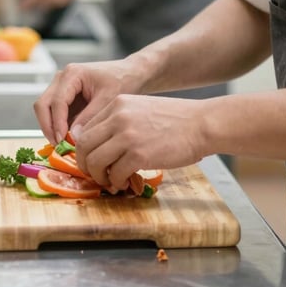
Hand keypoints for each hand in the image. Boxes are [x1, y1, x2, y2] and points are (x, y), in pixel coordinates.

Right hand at [33, 59, 139, 144]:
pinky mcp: (65, 98)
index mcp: (72, 74)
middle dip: (48, 126)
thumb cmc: (122, 80)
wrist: (130, 73)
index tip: (62, 140)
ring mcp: (61, 88)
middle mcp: (62, 79)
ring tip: (63, 145)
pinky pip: (54, 114)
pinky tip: (68, 139)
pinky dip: (58, 127)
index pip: (57, 101)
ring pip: (45, 110)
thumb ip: (89, 116)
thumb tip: (73, 136)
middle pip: (42, 105)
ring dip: (51, 128)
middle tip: (58, 145)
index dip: (57, 123)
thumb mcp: (108, 98)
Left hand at [72, 94, 207, 190]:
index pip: (86, 128)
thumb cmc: (176, 120)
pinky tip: (125, 182)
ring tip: (110, 181)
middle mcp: (118, 117)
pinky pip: (115, 174)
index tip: (92, 160)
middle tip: (95, 174)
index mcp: (117, 104)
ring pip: (95, 161)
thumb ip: (119, 122)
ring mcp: (127, 135)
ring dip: (99, 176)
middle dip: (85, 164)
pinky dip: (117, 182)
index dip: (85, 149)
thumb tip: (101, 145)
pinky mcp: (139, 154)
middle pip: (83, 145)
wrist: (201, 124)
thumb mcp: (141, 109)